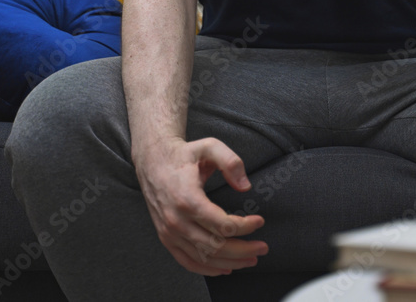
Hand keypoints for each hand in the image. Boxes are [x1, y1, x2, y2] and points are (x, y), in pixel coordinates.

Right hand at [134, 137, 267, 275]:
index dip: (245, 226)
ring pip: (204, 257)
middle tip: (263, 247)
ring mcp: (169, 232)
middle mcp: (176, 220)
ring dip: (230, 262)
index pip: (222, 224)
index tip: (259, 221)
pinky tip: (225, 268)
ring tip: (251, 259)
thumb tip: (245, 187)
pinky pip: (187, 261)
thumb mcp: (209, 146)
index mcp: (187, 199)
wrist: (152, 161)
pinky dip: (207, 269)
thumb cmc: (183, 154)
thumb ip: (230, 162)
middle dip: (243, 249)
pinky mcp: (166, 238)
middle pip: (216, 246)